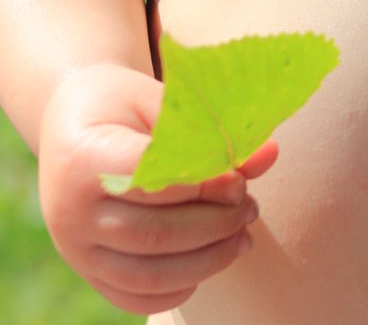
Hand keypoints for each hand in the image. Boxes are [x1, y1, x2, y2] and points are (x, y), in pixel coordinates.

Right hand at [38, 62, 278, 314]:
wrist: (67, 120)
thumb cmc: (119, 102)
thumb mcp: (157, 100)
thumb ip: (208, 128)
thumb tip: (270, 154)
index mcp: (83, 158)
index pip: (152, 181)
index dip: (204, 184)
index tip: (240, 180)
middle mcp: (70, 211)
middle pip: (154, 234)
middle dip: (214, 226)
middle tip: (251, 208)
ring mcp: (75, 248)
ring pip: (149, 274)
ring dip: (207, 260)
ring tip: (243, 236)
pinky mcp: (87, 270)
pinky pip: (136, 296)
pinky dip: (180, 286)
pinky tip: (210, 259)